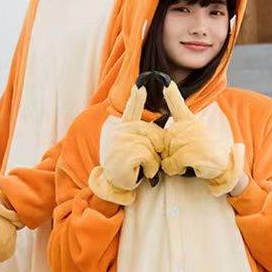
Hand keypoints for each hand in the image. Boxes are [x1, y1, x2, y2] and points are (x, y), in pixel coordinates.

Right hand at [88, 84, 164, 205]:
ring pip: (153, 146)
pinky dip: (151, 168)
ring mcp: (123, 142)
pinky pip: (150, 157)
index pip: (131, 111)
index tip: (141, 86)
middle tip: (146, 161)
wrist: (114, 185)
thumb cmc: (127, 168)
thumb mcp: (134, 149)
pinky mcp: (128, 153)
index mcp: (123, 130)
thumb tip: (158, 126)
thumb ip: (142, 137)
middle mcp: (121, 133)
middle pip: (153, 133)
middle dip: (157, 148)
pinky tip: (143, 173)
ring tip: (142, 168)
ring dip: (153, 161)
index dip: (136, 99)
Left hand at [161, 81, 244, 195]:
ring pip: (165, 154)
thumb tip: (165, 107)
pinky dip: (176, 169)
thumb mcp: (192, 136)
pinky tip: (188, 167)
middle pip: (161, 141)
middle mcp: (188, 127)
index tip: (167, 82)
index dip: (171, 94)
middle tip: (186, 156)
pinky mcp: (189, 153)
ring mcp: (189, 139)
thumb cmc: (204, 153)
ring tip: (189, 162)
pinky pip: (170, 163)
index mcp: (189, 121)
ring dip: (172, 163)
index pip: (177, 104)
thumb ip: (176, 128)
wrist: (223, 167)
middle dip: (168, 154)